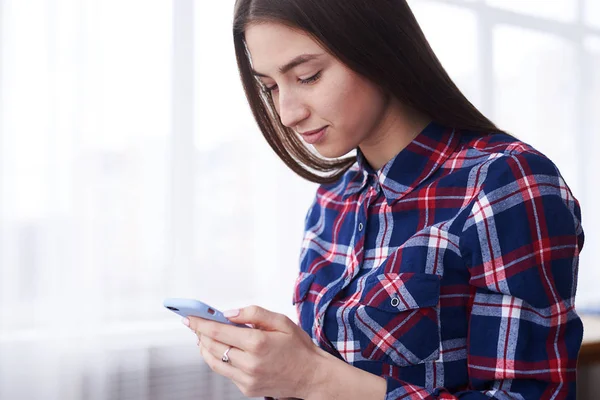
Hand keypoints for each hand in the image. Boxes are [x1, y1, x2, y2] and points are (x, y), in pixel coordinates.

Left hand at [184, 306, 325, 398]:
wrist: (311, 376)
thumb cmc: (298, 346)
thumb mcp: (281, 321)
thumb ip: (253, 313)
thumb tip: (228, 313)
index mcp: (258, 343)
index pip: (219, 331)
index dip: (200, 323)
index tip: (189, 316)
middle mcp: (250, 363)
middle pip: (212, 346)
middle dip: (200, 333)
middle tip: (195, 323)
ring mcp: (247, 379)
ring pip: (214, 362)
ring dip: (205, 347)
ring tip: (204, 336)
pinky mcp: (247, 389)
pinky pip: (225, 372)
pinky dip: (219, 359)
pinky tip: (222, 350)